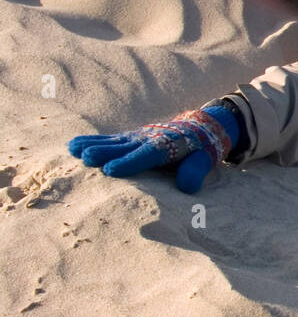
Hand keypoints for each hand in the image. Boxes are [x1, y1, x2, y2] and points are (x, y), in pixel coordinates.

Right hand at [68, 102, 244, 194]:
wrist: (199, 128)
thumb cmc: (201, 150)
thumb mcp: (204, 160)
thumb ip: (195, 171)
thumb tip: (187, 187)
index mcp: (168, 146)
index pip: (147, 155)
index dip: (129, 162)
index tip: (111, 170)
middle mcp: (148, 139)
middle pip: (125, 147)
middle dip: (106, 152)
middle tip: (87, 158)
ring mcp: (137, 137)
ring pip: (114, 142)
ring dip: (94, 145)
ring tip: (75, 150)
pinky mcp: (130, 137)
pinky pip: (110, 139)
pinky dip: (92, 141)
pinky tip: (73, 145)